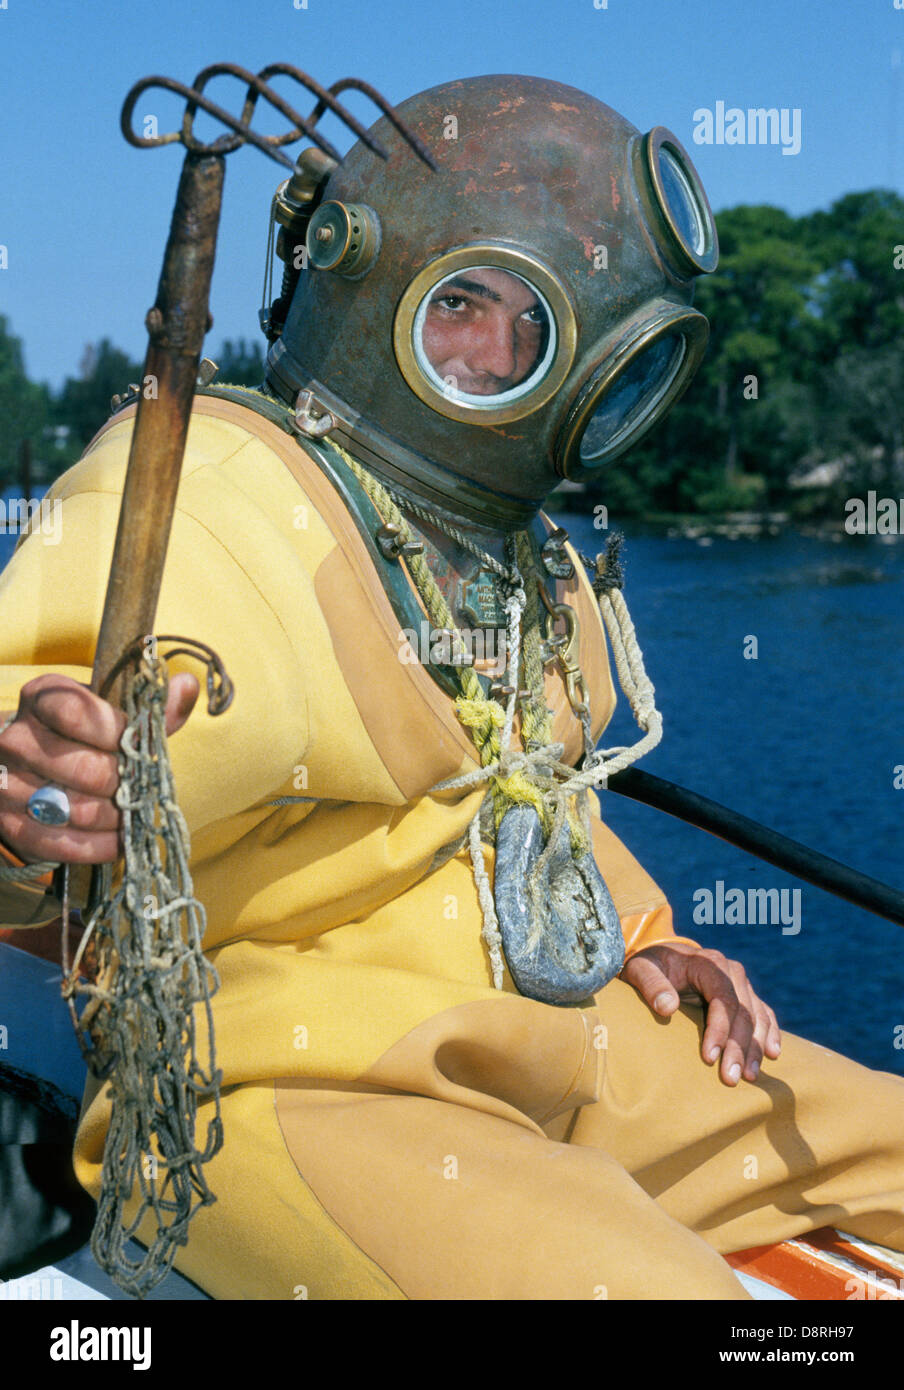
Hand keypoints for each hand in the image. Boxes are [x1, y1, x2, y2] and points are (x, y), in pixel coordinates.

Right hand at [0, 671, 198, 865]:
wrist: (28, 768)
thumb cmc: (81, 736)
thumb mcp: (109, 714)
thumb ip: (150, 708)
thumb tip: (187, 685)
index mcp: (42, 699)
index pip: (80, 715)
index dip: (120, 734)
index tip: (141, 747)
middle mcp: (17, 739)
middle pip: (87, 770)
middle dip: (127, 785)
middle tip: (144, 789)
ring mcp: (7, 783)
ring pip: (79, 810)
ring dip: (119, 819)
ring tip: (135, 815)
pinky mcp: (9, 824)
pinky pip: (64, 844)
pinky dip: (102, 847)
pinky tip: (121, 841)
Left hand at [620, 942, 780, 1085]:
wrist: (661, 957)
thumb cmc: (649, 966)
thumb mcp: (641, 969)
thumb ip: (651, 984)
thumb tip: (667, 1007)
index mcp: (708, 963)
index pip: (722, 998)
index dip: (720, 1029)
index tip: (709, 1058)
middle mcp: (730, 971)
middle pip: (743, 1012)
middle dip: (738, 1047)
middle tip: (730, 1078)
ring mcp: (740, 983)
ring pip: (757, 1017)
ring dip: (755, 1047)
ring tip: (748, 1076)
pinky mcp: (745, 995)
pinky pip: (764, 1014)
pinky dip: (769, 1033)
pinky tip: (772, 1054)